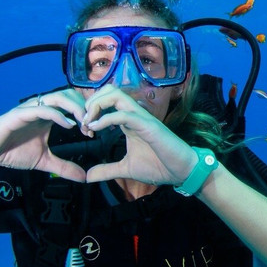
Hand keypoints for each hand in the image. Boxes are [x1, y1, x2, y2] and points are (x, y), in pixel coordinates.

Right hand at [0, 89, 89, 181]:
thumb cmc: (11, 152)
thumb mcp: (44, 161)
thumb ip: (64, 167)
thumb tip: (84, 178)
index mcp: (49, 115)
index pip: (73, 104)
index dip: (86, 114)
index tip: (94, 132)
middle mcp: (41, 108)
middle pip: (70, 95)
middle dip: (84, 108)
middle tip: (92, 127)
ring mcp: (30, 109)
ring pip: (58, 98)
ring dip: (74, 108)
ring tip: (84, 123)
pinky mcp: (19, 114)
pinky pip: (42, 109)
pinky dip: (57, 115)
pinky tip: (68, 125)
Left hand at [79, 85, 197, 185]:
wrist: (182, 171)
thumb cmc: (159, 166)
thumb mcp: (126, 169)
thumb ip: (107, 170)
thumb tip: (88, 176)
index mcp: (129, 121)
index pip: (108, 101)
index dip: (91, 110)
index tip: (84, 129)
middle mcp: (135, 114)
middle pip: (110, 90)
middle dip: (92, 101)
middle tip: (84, 121)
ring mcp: (142, 118)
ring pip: (117, 95)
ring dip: (97, 105)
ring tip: (89, 123)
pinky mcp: (148, 126)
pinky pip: (124, 114)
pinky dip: (106, 119)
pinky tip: (96, 129)